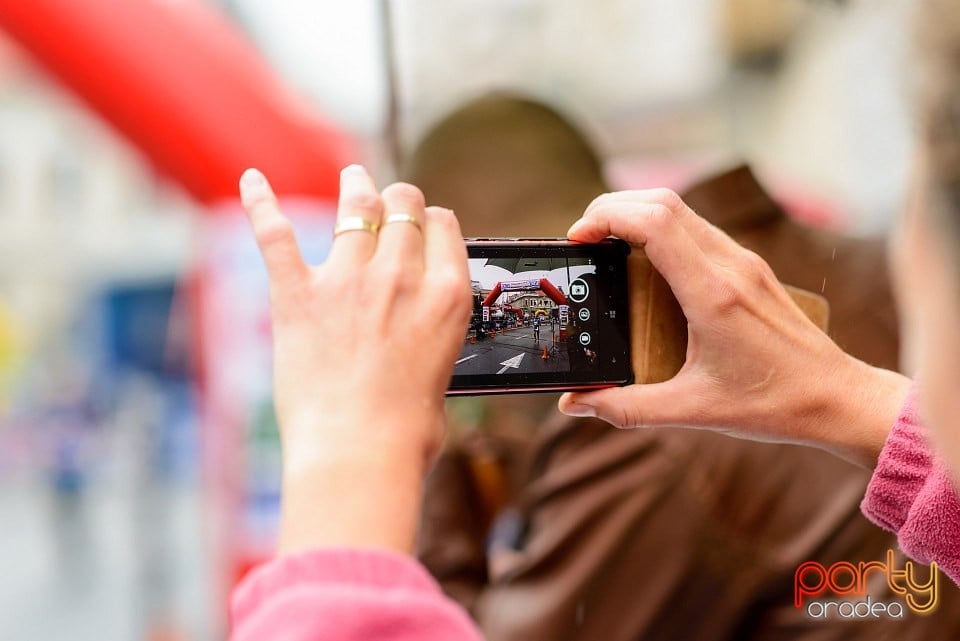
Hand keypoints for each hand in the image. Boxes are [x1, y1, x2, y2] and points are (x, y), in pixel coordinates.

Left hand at [239, 166, 471, 552]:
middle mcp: (400, 276)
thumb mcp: (442, 377)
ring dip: (355, 187)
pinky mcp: (296, 295)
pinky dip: (260, 202)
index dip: (431, 220)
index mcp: (445, 296)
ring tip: (353, 174)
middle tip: (391, 199)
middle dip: (399, 199)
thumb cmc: (406, 433)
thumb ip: (431, 342)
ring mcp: (347, 280)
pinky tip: (250, 178)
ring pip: (355, 207)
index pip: (442, 227)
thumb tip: (418, 348)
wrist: (357, 454)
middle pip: (403, 207)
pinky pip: (274, 234)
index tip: (424, 224)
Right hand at [558, 189, 909, 466]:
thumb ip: (628, 409)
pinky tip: (646, 262)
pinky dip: (661, 230)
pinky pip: (696, 230)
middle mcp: (730, 267)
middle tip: (583, 238)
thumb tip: (575, 404)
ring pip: (680, 210)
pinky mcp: (749, 268)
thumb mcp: (693, 411)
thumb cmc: (774, 404)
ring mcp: (743, 262)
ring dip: (637, 215)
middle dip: (612, 208)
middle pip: (662, 202)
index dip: (608, 217)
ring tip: (606, 246)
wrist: (839, 398)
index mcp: (714, 295)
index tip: (578, 239)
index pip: (655, 223)